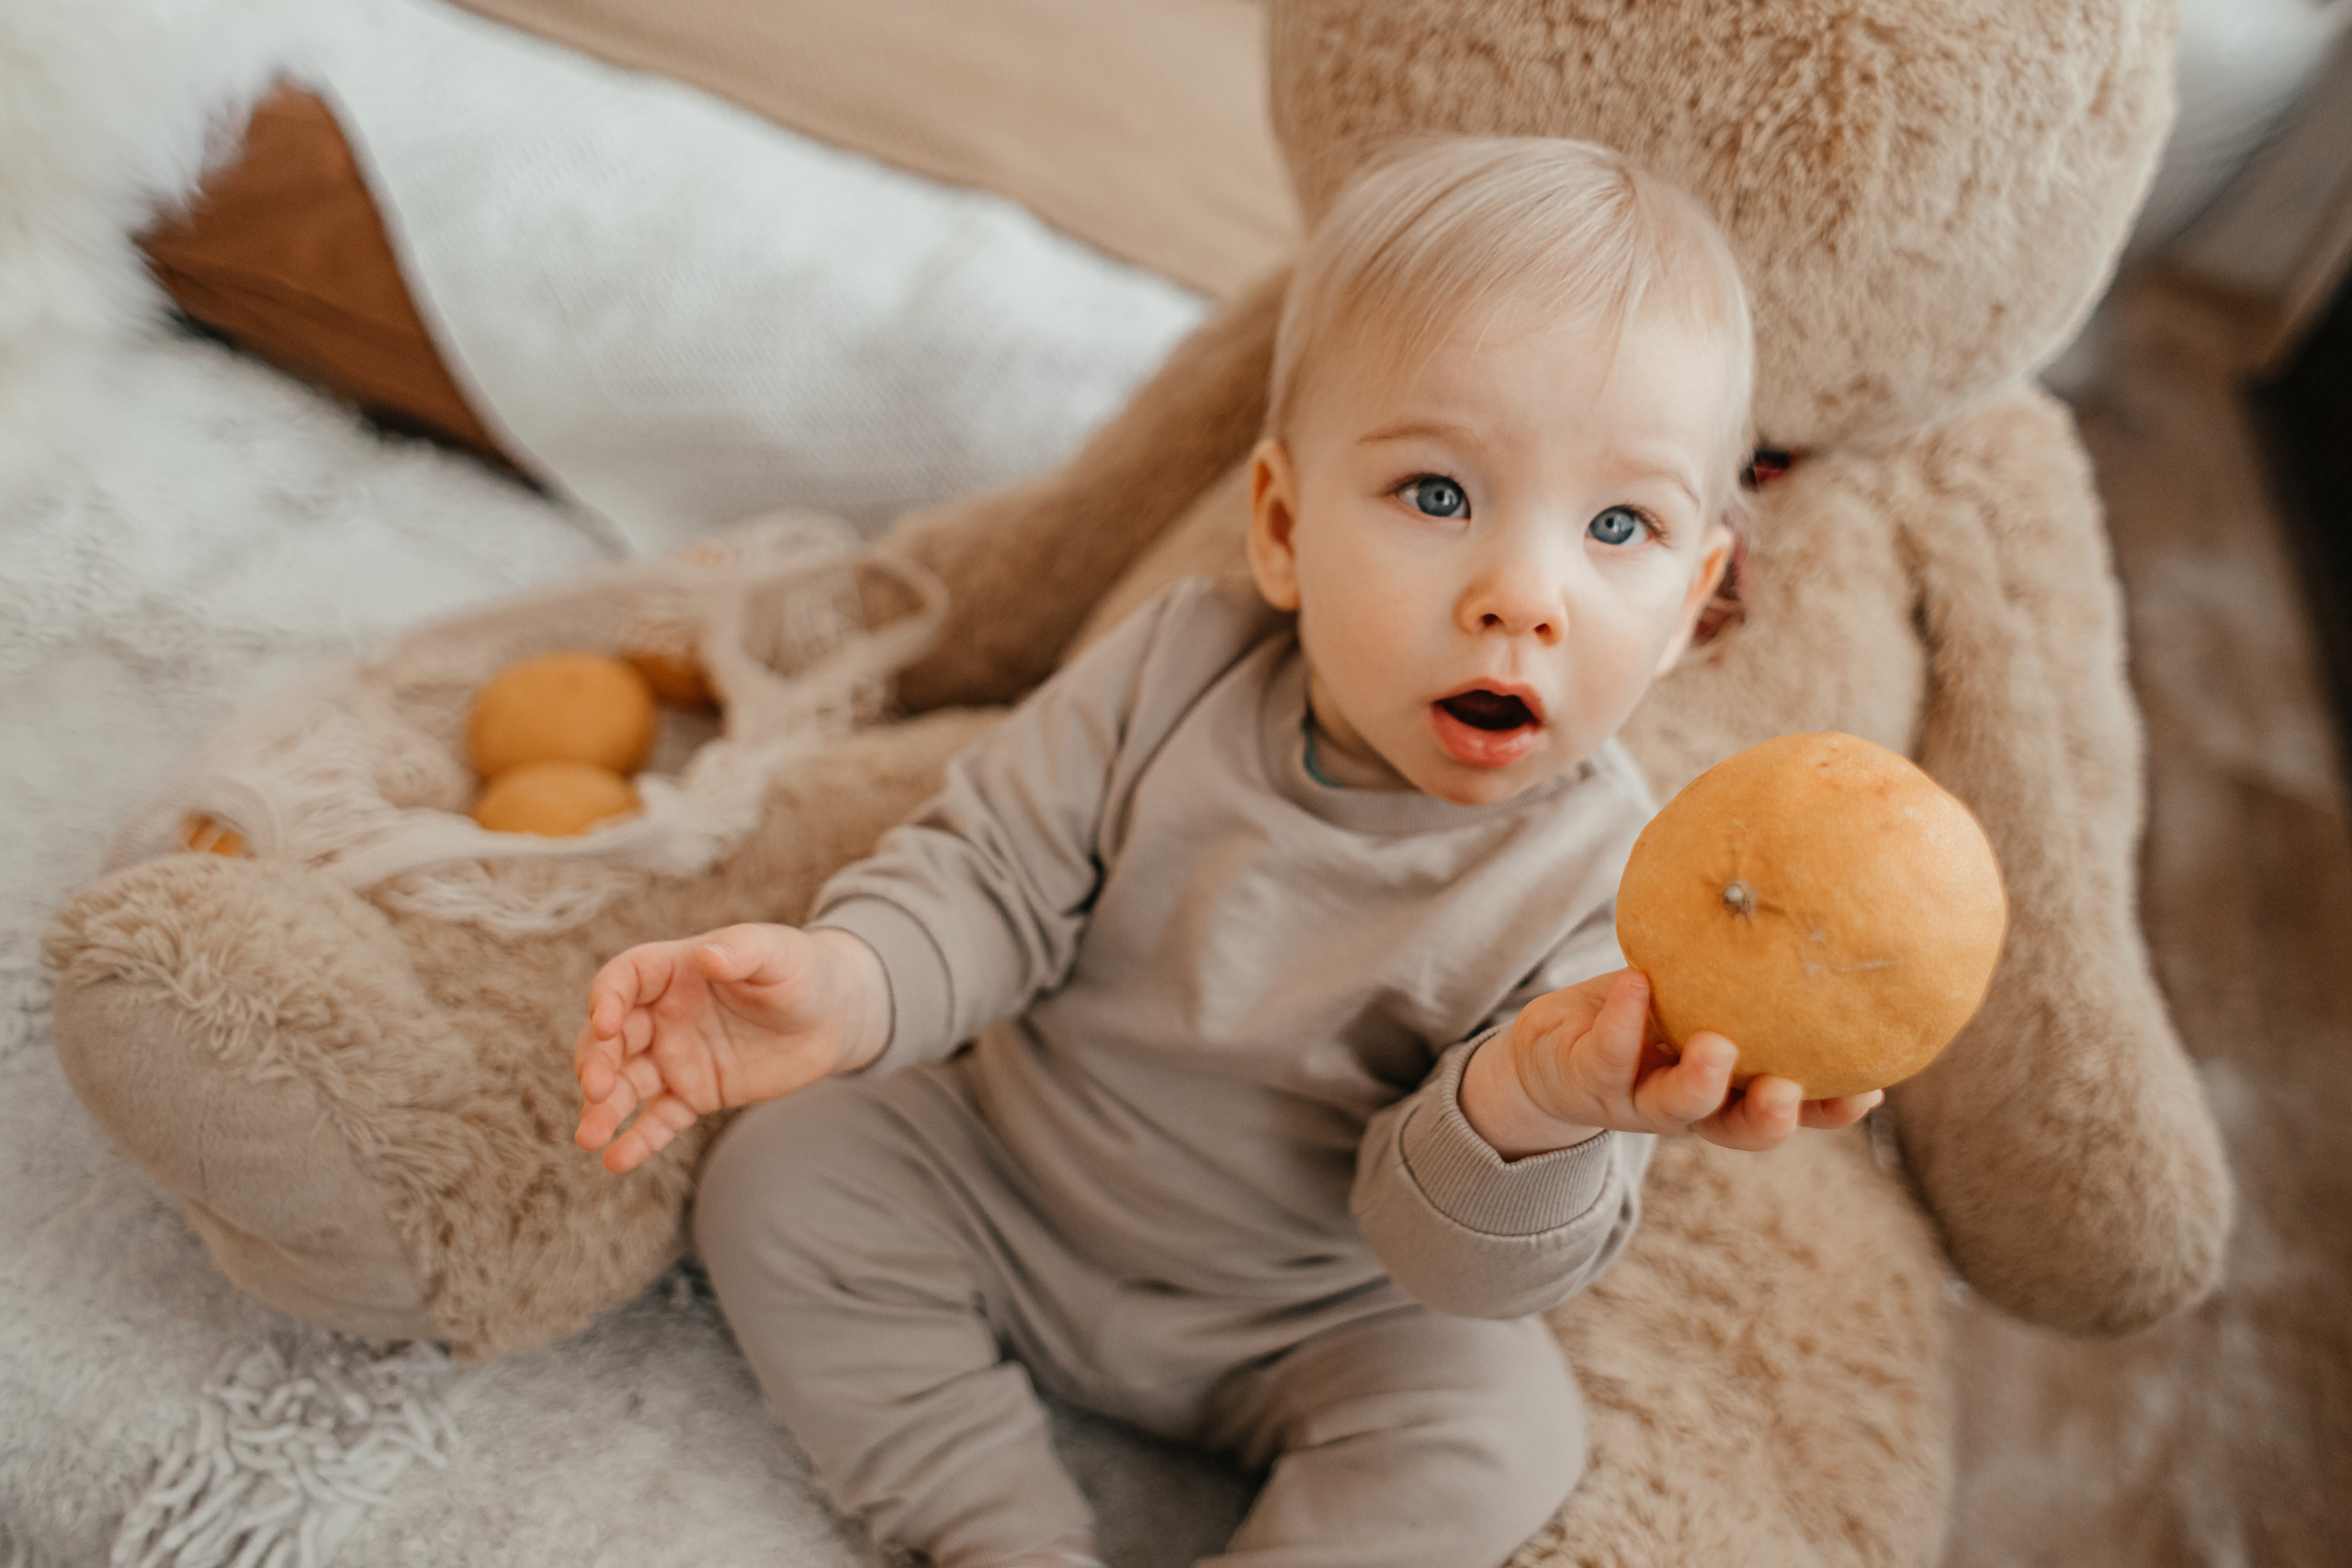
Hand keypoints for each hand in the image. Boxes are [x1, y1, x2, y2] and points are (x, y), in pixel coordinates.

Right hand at [573, 924, 889, 1172]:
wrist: (833, 1017)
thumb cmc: (801, 972)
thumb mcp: (778, 953)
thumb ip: (743, 951)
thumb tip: (707, 955)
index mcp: (673, 970)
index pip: (622, 980)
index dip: (606, 1000)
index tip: (606, 1024)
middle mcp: (663, 1015)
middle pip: (611, 1039)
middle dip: (597, 1062)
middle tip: (596, 1089)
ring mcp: (676, 1057)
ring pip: (626, 1084)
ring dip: (603, 1109)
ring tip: (589, 1138)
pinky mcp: (695, 1093)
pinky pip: (659, 1119)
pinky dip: (638, 1140)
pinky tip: (616, 1161)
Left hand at [1460, 968, 1882, 1157]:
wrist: (1548, 1051)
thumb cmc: (1641, 1010)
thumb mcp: (1696, 990)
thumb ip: (1743, 966)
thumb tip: (1809, 891)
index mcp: (1728, 1086)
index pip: (1790, 1106)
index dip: (1829, 1108)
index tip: (1872, 1089)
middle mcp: (1688, 1104)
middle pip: (1736, 1127)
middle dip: (1770, 1117)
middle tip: (1789, 1089)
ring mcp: (1636, 1098)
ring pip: (1673, 1107)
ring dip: (1698, 1083)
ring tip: (1716, 1047)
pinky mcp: (1586, 1079)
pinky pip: (1607, 1053)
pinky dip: (1624, 1020)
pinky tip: (1638, 982)